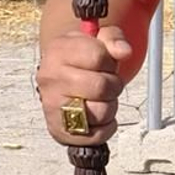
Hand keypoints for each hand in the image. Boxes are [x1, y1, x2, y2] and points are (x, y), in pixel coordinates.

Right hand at [36, 22, 133, 144]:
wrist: (60, 80)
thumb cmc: (81, 60)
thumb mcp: (97, 40)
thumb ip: (114, 39)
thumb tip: (124, 51)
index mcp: (58, 51)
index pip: (98, 56)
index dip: (110, 61)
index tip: (104, 63)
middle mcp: (50, 78)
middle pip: (102, 86)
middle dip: (113, 85)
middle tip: (106, 83)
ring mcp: (52, 106)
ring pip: (101, 112)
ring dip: (110, 106)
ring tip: (99, 99)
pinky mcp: (59, 131)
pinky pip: (97, 135)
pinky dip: (105, 127)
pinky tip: (97, 116)